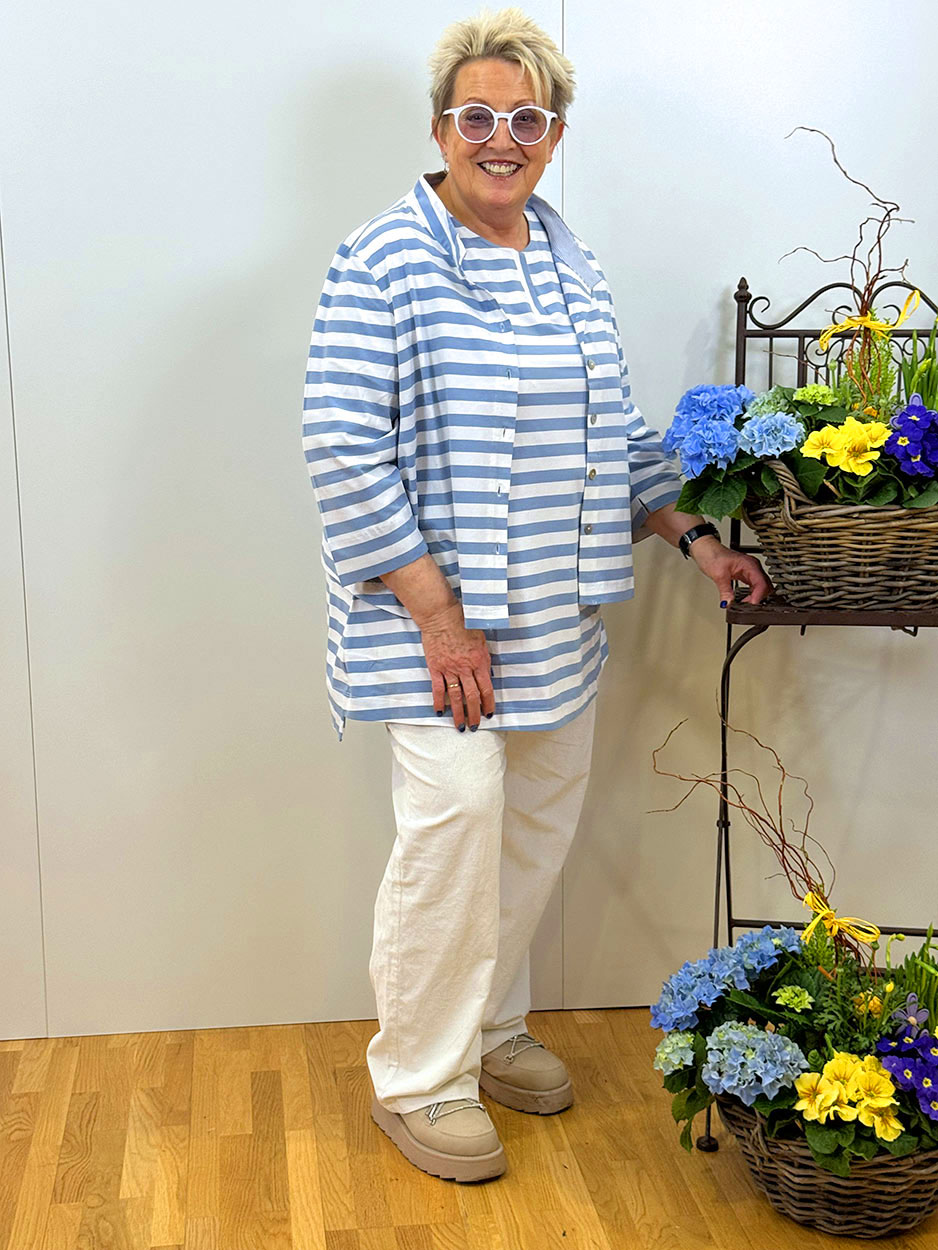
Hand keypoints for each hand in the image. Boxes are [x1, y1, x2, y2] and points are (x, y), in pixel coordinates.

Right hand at [418, 600, 495, 730]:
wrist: (442, 616)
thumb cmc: (463, 623)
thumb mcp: (481, 640)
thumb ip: (483, 659)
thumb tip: (485, 674)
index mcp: (480, 662)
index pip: (486, 689)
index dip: (488, 704)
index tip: (489, 714)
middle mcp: (465, 668)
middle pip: (472, 697)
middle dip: (474, 715)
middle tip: (475, 726)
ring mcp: (449, 669)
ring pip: (456, 697)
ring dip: (458, 714)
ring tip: (460, 727)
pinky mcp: (435, 668)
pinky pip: (438, 689)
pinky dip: (439, 702)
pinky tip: (440, 712)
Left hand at [687, 535, 772, 605]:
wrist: (705, 549)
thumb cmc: (712, 555)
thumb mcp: (718, 575)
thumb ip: (725, 591)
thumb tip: (729, 603)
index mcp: (749, 564)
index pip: (761, 583)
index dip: (758, 596)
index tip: (751, 605)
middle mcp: (752, 567)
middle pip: (764, 586)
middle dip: (758, 597)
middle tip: (747, 606)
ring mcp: (749, 571)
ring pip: (761, 587)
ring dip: (756, 597)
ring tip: (745, 604)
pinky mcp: (745, 574)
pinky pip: (754, 586)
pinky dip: (752, 594)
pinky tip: (745, 600)